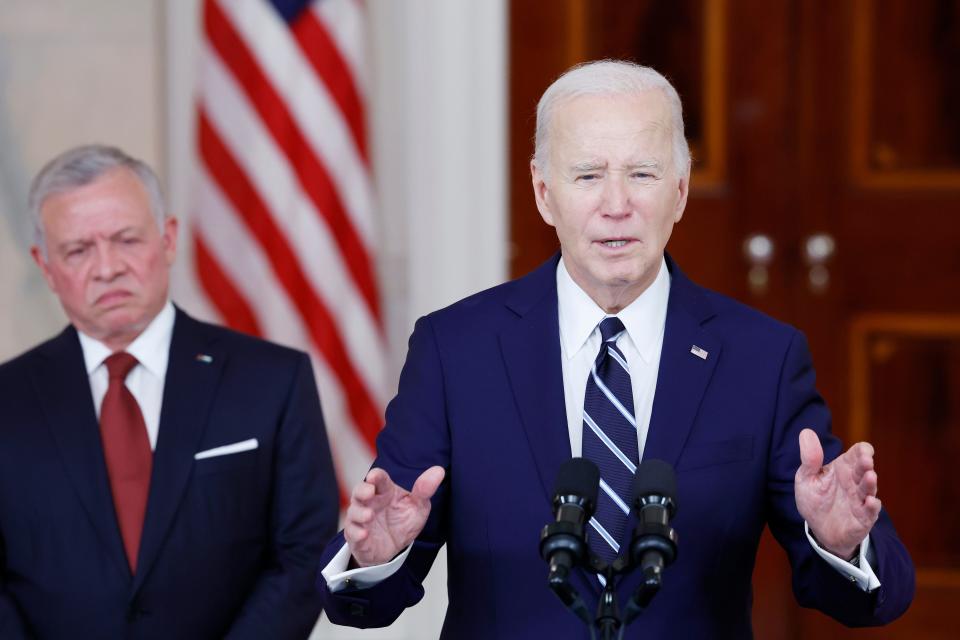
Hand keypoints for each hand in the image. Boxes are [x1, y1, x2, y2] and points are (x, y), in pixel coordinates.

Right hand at [345, 466, 445, 566]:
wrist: (394, 548)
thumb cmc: (403, 521)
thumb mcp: (418, 506)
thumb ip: (425, 489)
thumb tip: (439, 471)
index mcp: (385, 491)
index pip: (378, 479)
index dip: (376, 476)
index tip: (375, 476)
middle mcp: (370, 502)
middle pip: (359, 491)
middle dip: (362, 491)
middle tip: (369, 492)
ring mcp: (361, 519)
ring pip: (354, 512)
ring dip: (359, 513)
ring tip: (369, 515)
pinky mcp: (357, 537)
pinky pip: (352, 534)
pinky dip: (356, 534)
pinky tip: (363, 534)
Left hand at [795, 428, 880, 558]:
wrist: (818, 529)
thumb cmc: (815, 499)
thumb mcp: (806, 478)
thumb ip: (809, 458)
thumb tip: (806, 431)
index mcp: (843, 468)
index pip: (858, 454)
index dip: (863, 450)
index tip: (863, 450)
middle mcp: (855, 482)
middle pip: (865, 469)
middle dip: (866, 464)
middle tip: (866, 461)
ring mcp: (860, 500)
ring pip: (869, 489)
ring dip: (870, 483)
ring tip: (870, 476)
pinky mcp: (862, 518)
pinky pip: (870, 512)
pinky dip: (872, 507)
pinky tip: (870, 501)